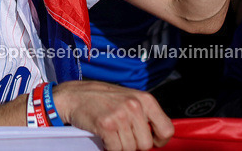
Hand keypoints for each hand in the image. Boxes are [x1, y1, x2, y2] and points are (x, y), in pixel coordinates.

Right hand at [53, 80, 173, 150]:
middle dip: (135, 145)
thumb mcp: (130, 98)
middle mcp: (135, 106)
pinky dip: (110, 148)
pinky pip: (116, 150)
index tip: (151, 140)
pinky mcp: (106, 125)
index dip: (159, 140)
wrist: (75, 95)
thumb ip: (144, 114)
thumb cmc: (102, 98)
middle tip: (124, 136)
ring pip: (130, 149)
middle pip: (146, 144)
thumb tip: (156, 136)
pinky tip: (105, 137)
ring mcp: (120, 115)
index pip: (167, 129)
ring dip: (121, 146)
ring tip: (113, 133)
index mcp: (145, 99)